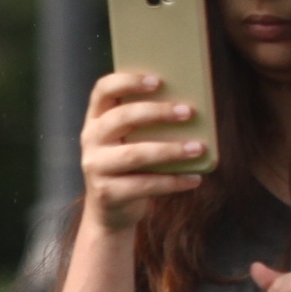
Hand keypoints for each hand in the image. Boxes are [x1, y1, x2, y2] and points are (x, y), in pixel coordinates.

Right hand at [78, 73, 205, 234]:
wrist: (111, 210)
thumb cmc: (131, 166)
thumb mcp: (133, 140)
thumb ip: (149, 124)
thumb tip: (193, 108)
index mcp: (97, 119)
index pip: (103, 90)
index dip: (128, 81)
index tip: (158, 81)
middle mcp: (91, 140)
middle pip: (121, 118)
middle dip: (157, 112)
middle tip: (188, 112)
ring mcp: (95, 167)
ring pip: (134, 154)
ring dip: (171, 150)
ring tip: (198, 148)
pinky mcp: (107, 193)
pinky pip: (144, 185)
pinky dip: (173, 181)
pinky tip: (195, 178)